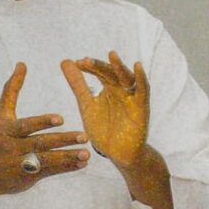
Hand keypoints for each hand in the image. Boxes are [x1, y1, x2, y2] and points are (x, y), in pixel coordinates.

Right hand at [0, 62, 89, 199]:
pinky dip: (66, 168)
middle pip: (40, 144)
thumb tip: (22, 64)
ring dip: (68, 157)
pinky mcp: (29, 177)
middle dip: (62, 141)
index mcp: (6, 131)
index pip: (25, 126)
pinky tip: (82, 163)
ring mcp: (21, 165)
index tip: (60, 118)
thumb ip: (11, 90)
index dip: (42, 122)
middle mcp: (13, 148)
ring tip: (86, 154)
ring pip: (47, 161)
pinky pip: (50, 172)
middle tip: (84, 136)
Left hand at [61, 51, 148, 168]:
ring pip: (127, 78)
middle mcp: (121, 89)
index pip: (100, 72)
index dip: (90, 67)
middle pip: (112, 73)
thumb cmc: (105, 129)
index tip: (77, 63)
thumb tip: (65, 61)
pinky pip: (143, 90)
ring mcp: (132, 97)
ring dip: (119, 67)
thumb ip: (78, 84)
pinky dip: (141, 78)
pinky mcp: (142, 107)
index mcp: (109, 88)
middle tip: (86, 61)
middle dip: (100, 67)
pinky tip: (137, 66)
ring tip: (111, 55)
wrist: (119, 153)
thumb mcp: (87, 104)